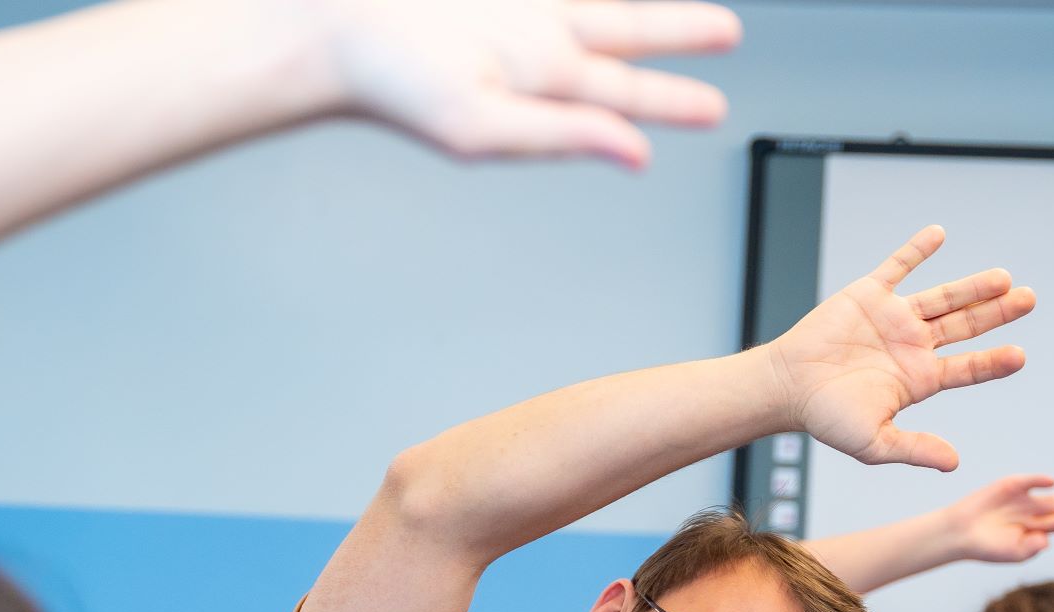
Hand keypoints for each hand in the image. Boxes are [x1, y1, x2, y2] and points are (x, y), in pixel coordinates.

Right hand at [309, 0, 740, 166]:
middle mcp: (534, 42)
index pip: (622, 96)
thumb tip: (635, 154)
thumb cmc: (387, 82)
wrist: (330, 22)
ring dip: (643, 4)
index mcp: (537, 86)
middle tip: (723, 35)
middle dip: (675, 37)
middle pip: (624, 37)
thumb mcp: (481, 123)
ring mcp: (516, 4)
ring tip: (682, 4)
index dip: (672, 101)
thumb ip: (562, 137)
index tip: (715, 108)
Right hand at [769, 225, 1033, 470]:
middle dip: (998, 313)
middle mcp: (912, 346)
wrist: (786, 388)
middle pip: (966, 325)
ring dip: (973, 286)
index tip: (1019, 356)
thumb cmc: (825, 418)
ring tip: (1004, 278)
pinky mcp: (869, 296)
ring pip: (943, 297)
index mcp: (918, 379)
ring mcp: (893, 319)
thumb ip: (915, 448)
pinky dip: (917, 250)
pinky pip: (897, 266)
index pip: (968, 368)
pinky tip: (939, 234)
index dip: (994, 362)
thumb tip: (954, 464)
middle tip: (1029, 300)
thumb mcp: (874, 442)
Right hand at [945, 474, 1053, 562]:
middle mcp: (1033, 513)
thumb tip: (1047, 538)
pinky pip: (1029, 482)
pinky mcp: (1010, 487)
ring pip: (1047, 498)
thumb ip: (1032, 547)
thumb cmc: (987, 547)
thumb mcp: (1013, 553)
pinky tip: (1052, 483)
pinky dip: (1040, 480)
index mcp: (1036, 529)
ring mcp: (1023, 499)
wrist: (960, 533)